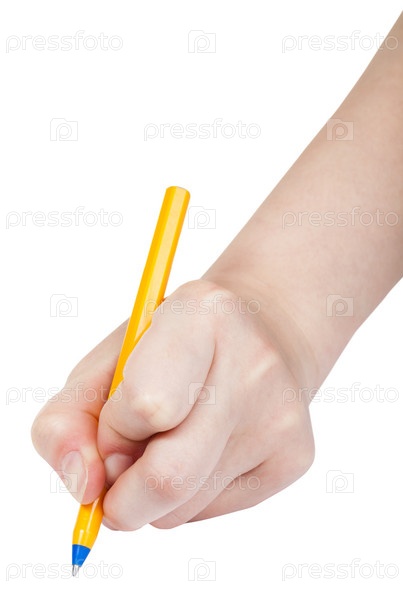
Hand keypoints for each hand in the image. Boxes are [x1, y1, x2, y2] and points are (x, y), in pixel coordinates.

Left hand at [31, 279, 313, 529]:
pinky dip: (184, 498)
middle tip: (118, 470)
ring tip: (168, 444)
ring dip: (150, 495)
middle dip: (120, 496)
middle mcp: (254, 363)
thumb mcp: (108, 362)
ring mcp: (281, 414)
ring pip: (183, 509)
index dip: (112, 429)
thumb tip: (83, 488)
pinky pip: (210, 513)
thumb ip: (67, 420)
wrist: (259, 333)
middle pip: (168, 477)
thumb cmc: (171, 349)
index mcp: (201, 315)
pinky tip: (203, 449)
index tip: (112, 422)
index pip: (146, 405)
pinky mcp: (296, 455)